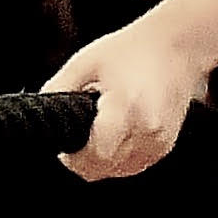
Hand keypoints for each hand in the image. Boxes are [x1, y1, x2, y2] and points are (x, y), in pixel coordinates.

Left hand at [49, 18, 207, 182]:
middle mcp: (148, 131)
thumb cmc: (131, 50)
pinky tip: (118, 129)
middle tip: (81, 129)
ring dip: (102, 158)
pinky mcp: (165, 148)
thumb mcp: (83, 63)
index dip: (73, 155)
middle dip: (84, 157)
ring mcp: (160, 143)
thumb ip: (56, 90)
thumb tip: (39, 116)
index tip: (66, 143)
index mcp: (127, 109)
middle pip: (103, 169)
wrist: (178, 45)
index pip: (94, 156)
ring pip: (117, 172)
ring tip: (104, 123)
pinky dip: (119, 155)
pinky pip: (132, 166)